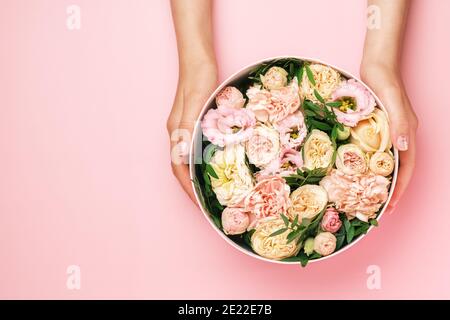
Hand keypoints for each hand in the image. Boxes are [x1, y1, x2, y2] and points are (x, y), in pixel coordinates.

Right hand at [167, 62, 217, 202]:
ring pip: (188, 159)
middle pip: (181, 167)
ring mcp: (184, 128)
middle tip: (206, 203)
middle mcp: (177, 133)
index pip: (179, 169)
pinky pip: (195, 148)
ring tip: (210, 190)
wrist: (198, 60)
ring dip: (196, 176)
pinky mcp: (193, 122)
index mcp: (176, 132)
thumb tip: (184, 156)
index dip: (188, 188)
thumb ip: (189, 130)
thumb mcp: (196, 106)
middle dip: (192, 187)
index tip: (199, 204)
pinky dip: (202, 161)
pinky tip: (213, 164)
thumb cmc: (199, 80)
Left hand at [361, 63, 417, 207]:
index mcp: (407, 132)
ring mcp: (391, 130)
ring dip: (381, 178)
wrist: (377, 64)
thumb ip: (399, 123)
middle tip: (377, 207)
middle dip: (391, 188)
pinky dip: (372, 163)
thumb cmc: (383, 80)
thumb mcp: (390, 100)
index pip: (406, 167)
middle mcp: (401, 134)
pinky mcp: (379, 125)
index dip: (400, 188)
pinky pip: (378, 150)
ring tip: (368, 194)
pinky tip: (359, 169)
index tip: (390, 206)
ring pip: (388, 160)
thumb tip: (403, 148)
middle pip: (399, 167)